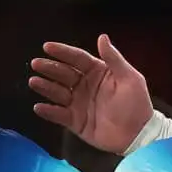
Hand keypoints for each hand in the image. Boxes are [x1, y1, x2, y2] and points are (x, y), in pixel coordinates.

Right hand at [29, 34, 153, 153]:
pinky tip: (38, 106)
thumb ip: (113, 58)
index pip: (77, 59)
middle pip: (64, 74)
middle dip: (49, 68)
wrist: (138, 135)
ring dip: (46, 87)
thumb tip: (102, 37)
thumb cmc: (136, 104)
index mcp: (98, 73)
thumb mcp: (129, 78)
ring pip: (58, 93)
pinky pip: (59, 115)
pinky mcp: (75, 122)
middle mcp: (86, 86)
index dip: (63, 52)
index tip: (47, 46)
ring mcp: (79, 104)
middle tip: (35, 63)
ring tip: (33, 81)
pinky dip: (48, 111)